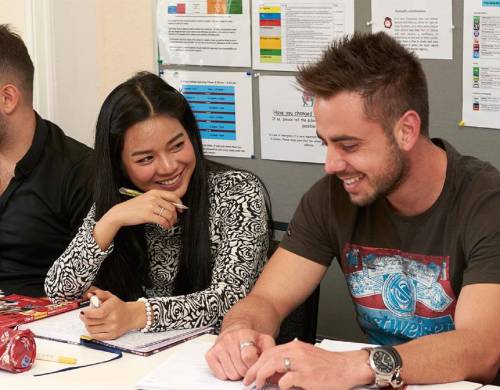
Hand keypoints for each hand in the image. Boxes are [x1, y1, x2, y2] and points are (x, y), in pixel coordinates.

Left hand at [79, 289, 144, 339]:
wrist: (132, 316)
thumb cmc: (119, 307)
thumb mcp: (111, 297)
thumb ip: (100, 294)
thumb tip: (90, 295)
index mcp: (112, 308)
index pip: (98, 313)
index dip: (87, 313)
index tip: (83, 311)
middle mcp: (113, 319)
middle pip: (91, 322)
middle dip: (84, 318)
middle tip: (83, 315)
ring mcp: (112, 328)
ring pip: (92, 329)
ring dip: (87, 325)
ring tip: (89, 321)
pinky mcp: (112, 335)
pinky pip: (96, 336)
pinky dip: (92, 332)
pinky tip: (94, 326)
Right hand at [94, 189, 183, 249]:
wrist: (120, 213)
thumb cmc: (133, 207)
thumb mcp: (146, 199)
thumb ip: (158, 200)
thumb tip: (172, 206)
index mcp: (154, 192)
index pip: (173, 196)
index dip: (179, 204)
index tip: (181, 210)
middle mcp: (154, 198)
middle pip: (172, 207)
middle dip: (175, 216)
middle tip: (174, 221)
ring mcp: (151, 206)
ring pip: (169, 214)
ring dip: (171, 221)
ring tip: (169, 224)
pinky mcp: (148, 215)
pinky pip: (163, 221)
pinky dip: (166, 225)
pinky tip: (165, 226)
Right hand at [205, 327, 274, 380]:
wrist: (235, 331)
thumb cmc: (251, 339)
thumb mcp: (264, 340)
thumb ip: (270, 350)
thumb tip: (269, 364)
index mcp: (244, 334)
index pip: (248, 357)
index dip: (254, 365)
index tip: (255, 363)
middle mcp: (229, 339)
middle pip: (240, 369)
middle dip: (246, 370)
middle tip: (247, 364)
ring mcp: (218, 346)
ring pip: (231, 375)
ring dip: (237, 373)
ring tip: (239, 364)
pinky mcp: (210, 354)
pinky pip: (221, 375)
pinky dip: (227, 374)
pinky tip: (231, 365)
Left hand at [243, 339, 372, 389]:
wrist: (348, 367)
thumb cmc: (329, 365)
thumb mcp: (306, 359)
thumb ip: (289, 363)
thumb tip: (272, 374)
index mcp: (295, 346)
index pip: (269, 352)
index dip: (257, 362)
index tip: (252, 372)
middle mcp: (296, 351)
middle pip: (268, 357)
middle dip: (255, 370)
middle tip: (249, 380)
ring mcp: (301, 363)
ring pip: (273, 365)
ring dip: (262, 376)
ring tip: (258, 385)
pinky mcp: (307, 376)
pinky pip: (287, 379)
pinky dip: (280, 385)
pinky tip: (280, 389)